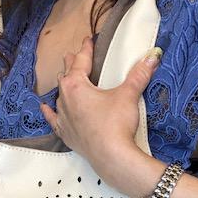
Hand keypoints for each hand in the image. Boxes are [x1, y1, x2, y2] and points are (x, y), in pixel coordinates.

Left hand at [39, 38, 162, 162]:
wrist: (111, 156)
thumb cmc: (116, 125)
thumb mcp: (128, 95)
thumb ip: (139, 75)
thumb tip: (151, 58)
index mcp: (76, 86)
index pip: (81, 61)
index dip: (86, 49)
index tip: (88, 40)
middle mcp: (65, 100)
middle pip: (66, 76)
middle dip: (71, 64)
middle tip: (74, 56)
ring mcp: (64, 118)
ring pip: (59, 96)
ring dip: (64, 87)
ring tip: (66, 80)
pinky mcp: (67, 134)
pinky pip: (54, 120)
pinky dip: (50, 113)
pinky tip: (46, 108)